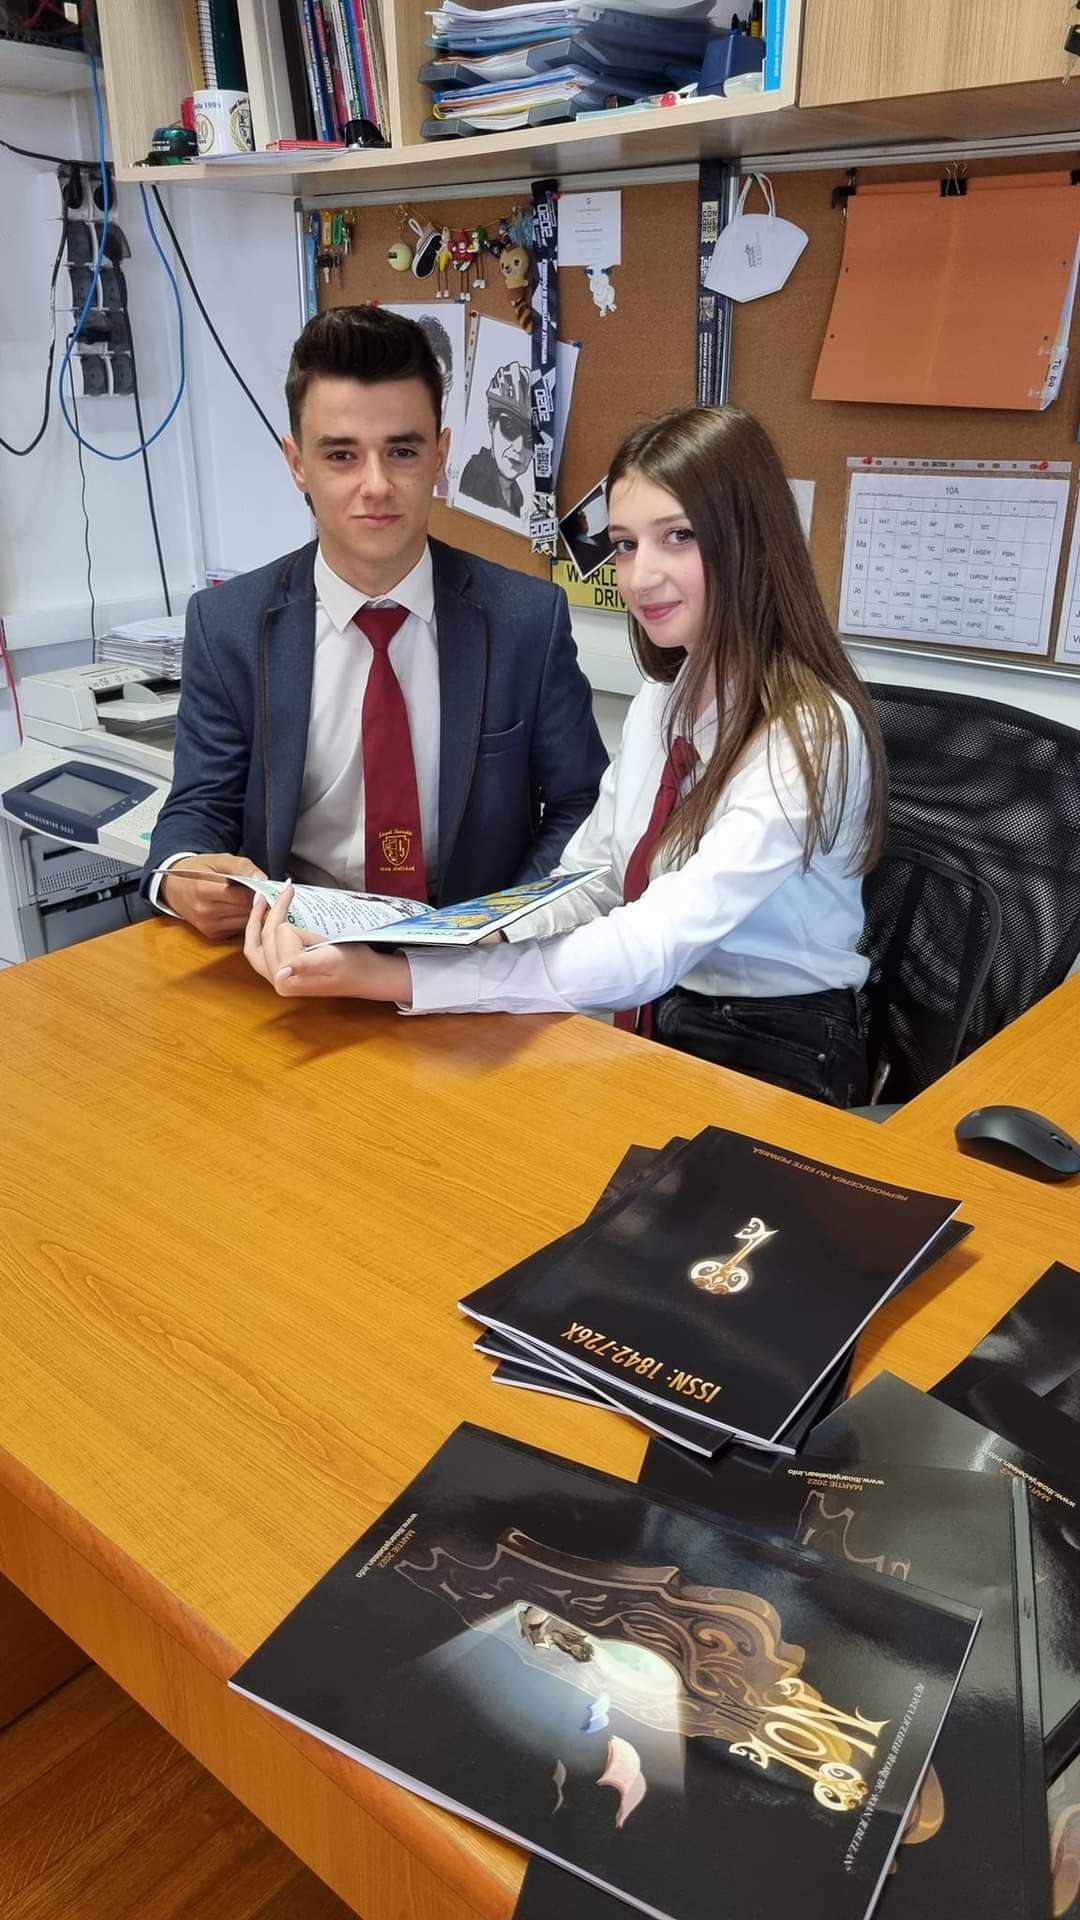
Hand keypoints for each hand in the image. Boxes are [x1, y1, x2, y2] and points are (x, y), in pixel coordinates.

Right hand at [161, 853, 266, 940]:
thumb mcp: (218, 860)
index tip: (264, 886)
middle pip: (245, 910)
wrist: (174, 886)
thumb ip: (241, 867)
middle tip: (262, 892)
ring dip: (251, 912)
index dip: (258, 891)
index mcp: (204, 890)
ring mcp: (208, 925)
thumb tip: (262, 879)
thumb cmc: (198, 870)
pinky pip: (237, 929)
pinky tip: (238, 909)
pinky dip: (241, 920)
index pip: (242, 896)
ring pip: (244, 922)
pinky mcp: (211, 934)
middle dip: (257, 902)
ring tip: (250, 899)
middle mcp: (205, 912)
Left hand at [243, 885, 412, 1003]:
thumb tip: (281, 972)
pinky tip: (261, 917)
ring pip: (256, 944)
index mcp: (287, 980)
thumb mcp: (330, 960)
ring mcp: (278, 978)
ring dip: (259, 920)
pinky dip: (258, 933)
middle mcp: (278, 982)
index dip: (290, 915)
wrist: (367, 975)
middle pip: (265, 937)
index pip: (279, 934)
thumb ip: (303, 965)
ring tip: (262, 897)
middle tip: (286, 887)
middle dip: (275, 911)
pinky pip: (259, 952)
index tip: (293, 891)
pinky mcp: (281, 973)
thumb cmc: (353, 965)